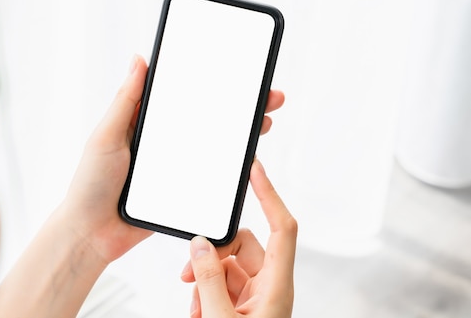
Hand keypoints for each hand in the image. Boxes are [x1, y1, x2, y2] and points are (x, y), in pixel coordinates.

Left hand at [59, 56, 285, 265]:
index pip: (186, 95)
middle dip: (240, 106)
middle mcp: (166, 141)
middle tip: (269, 97)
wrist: (91, 234)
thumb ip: (126, 100)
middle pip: (209, 118)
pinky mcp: (183, 189)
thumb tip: (139, 58)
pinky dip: (231, 167)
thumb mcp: (106, 135)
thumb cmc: (90, 183)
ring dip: (242, 134)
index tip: (239, 72)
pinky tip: (249, 159)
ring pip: (216, 145)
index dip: (213, 83)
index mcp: (147, 122)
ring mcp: (177, 165)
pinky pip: (211, 175)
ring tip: (266, 122)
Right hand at [181, 159, 296, 317]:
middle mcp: (269, 286)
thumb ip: (209, 280)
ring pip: (227, 264)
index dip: (269, 194)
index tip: (256, 168)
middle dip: (212, 254)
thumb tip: (201, 245)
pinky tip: (198, 312)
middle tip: (188, 273)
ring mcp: (256, 296)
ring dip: (204, 280)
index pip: (282, 227)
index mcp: (277, 286)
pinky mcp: (242, 305)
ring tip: (197, 309)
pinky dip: (205, 292)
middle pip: (243, 244)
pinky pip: (221, 283)